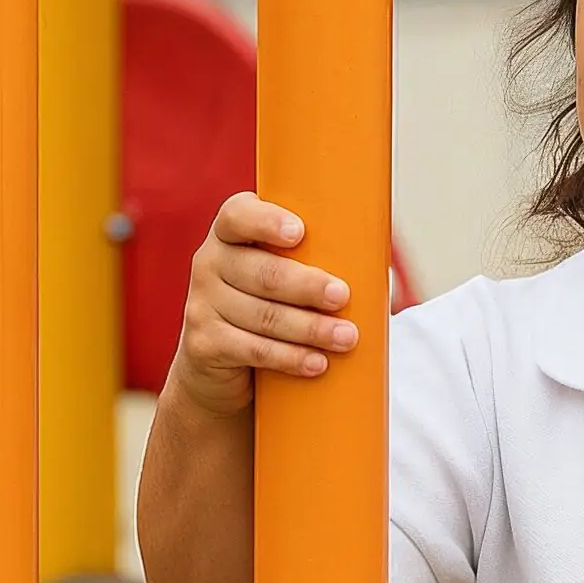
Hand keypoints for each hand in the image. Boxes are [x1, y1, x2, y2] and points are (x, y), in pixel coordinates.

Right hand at [168, 193, 355, 418]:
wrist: (223, 366)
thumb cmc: (274, 306)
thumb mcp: (289, 275)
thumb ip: (321, 259)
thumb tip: (383, 269)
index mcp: (232, 233)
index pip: (240, 216)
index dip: (267, 222)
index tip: (300, 233)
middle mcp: (209, 262)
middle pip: (262, 272)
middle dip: (307, 285)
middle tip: (343, 297)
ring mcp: (201, 303)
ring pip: (262, 315)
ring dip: (310, 328)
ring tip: (347, 338)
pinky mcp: (203, 343)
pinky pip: (251, 349)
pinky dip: (289, 357)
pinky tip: (316, 363)